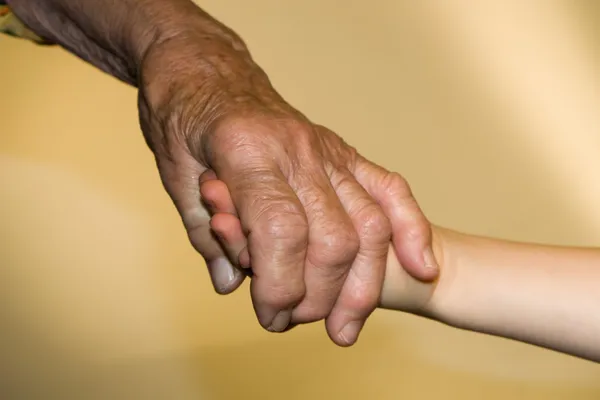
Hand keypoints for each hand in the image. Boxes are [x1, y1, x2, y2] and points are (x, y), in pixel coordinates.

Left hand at [138, 34, 437, 345]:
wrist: (205, 68)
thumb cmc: (183, 117)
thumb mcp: (173, 174)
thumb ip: (207, 233)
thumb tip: (231, 284)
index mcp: (247, 150)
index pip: (281, 232)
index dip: (279, 285)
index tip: (268, 312)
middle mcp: (297, 149)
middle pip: (333, 237)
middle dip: (315, 296)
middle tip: (286, 318)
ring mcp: (328, 149)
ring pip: (369, 224)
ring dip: (360, 286)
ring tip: (342, 327)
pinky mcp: (344, 152)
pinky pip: (390, 191)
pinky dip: (410, 231)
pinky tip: (422, 268)